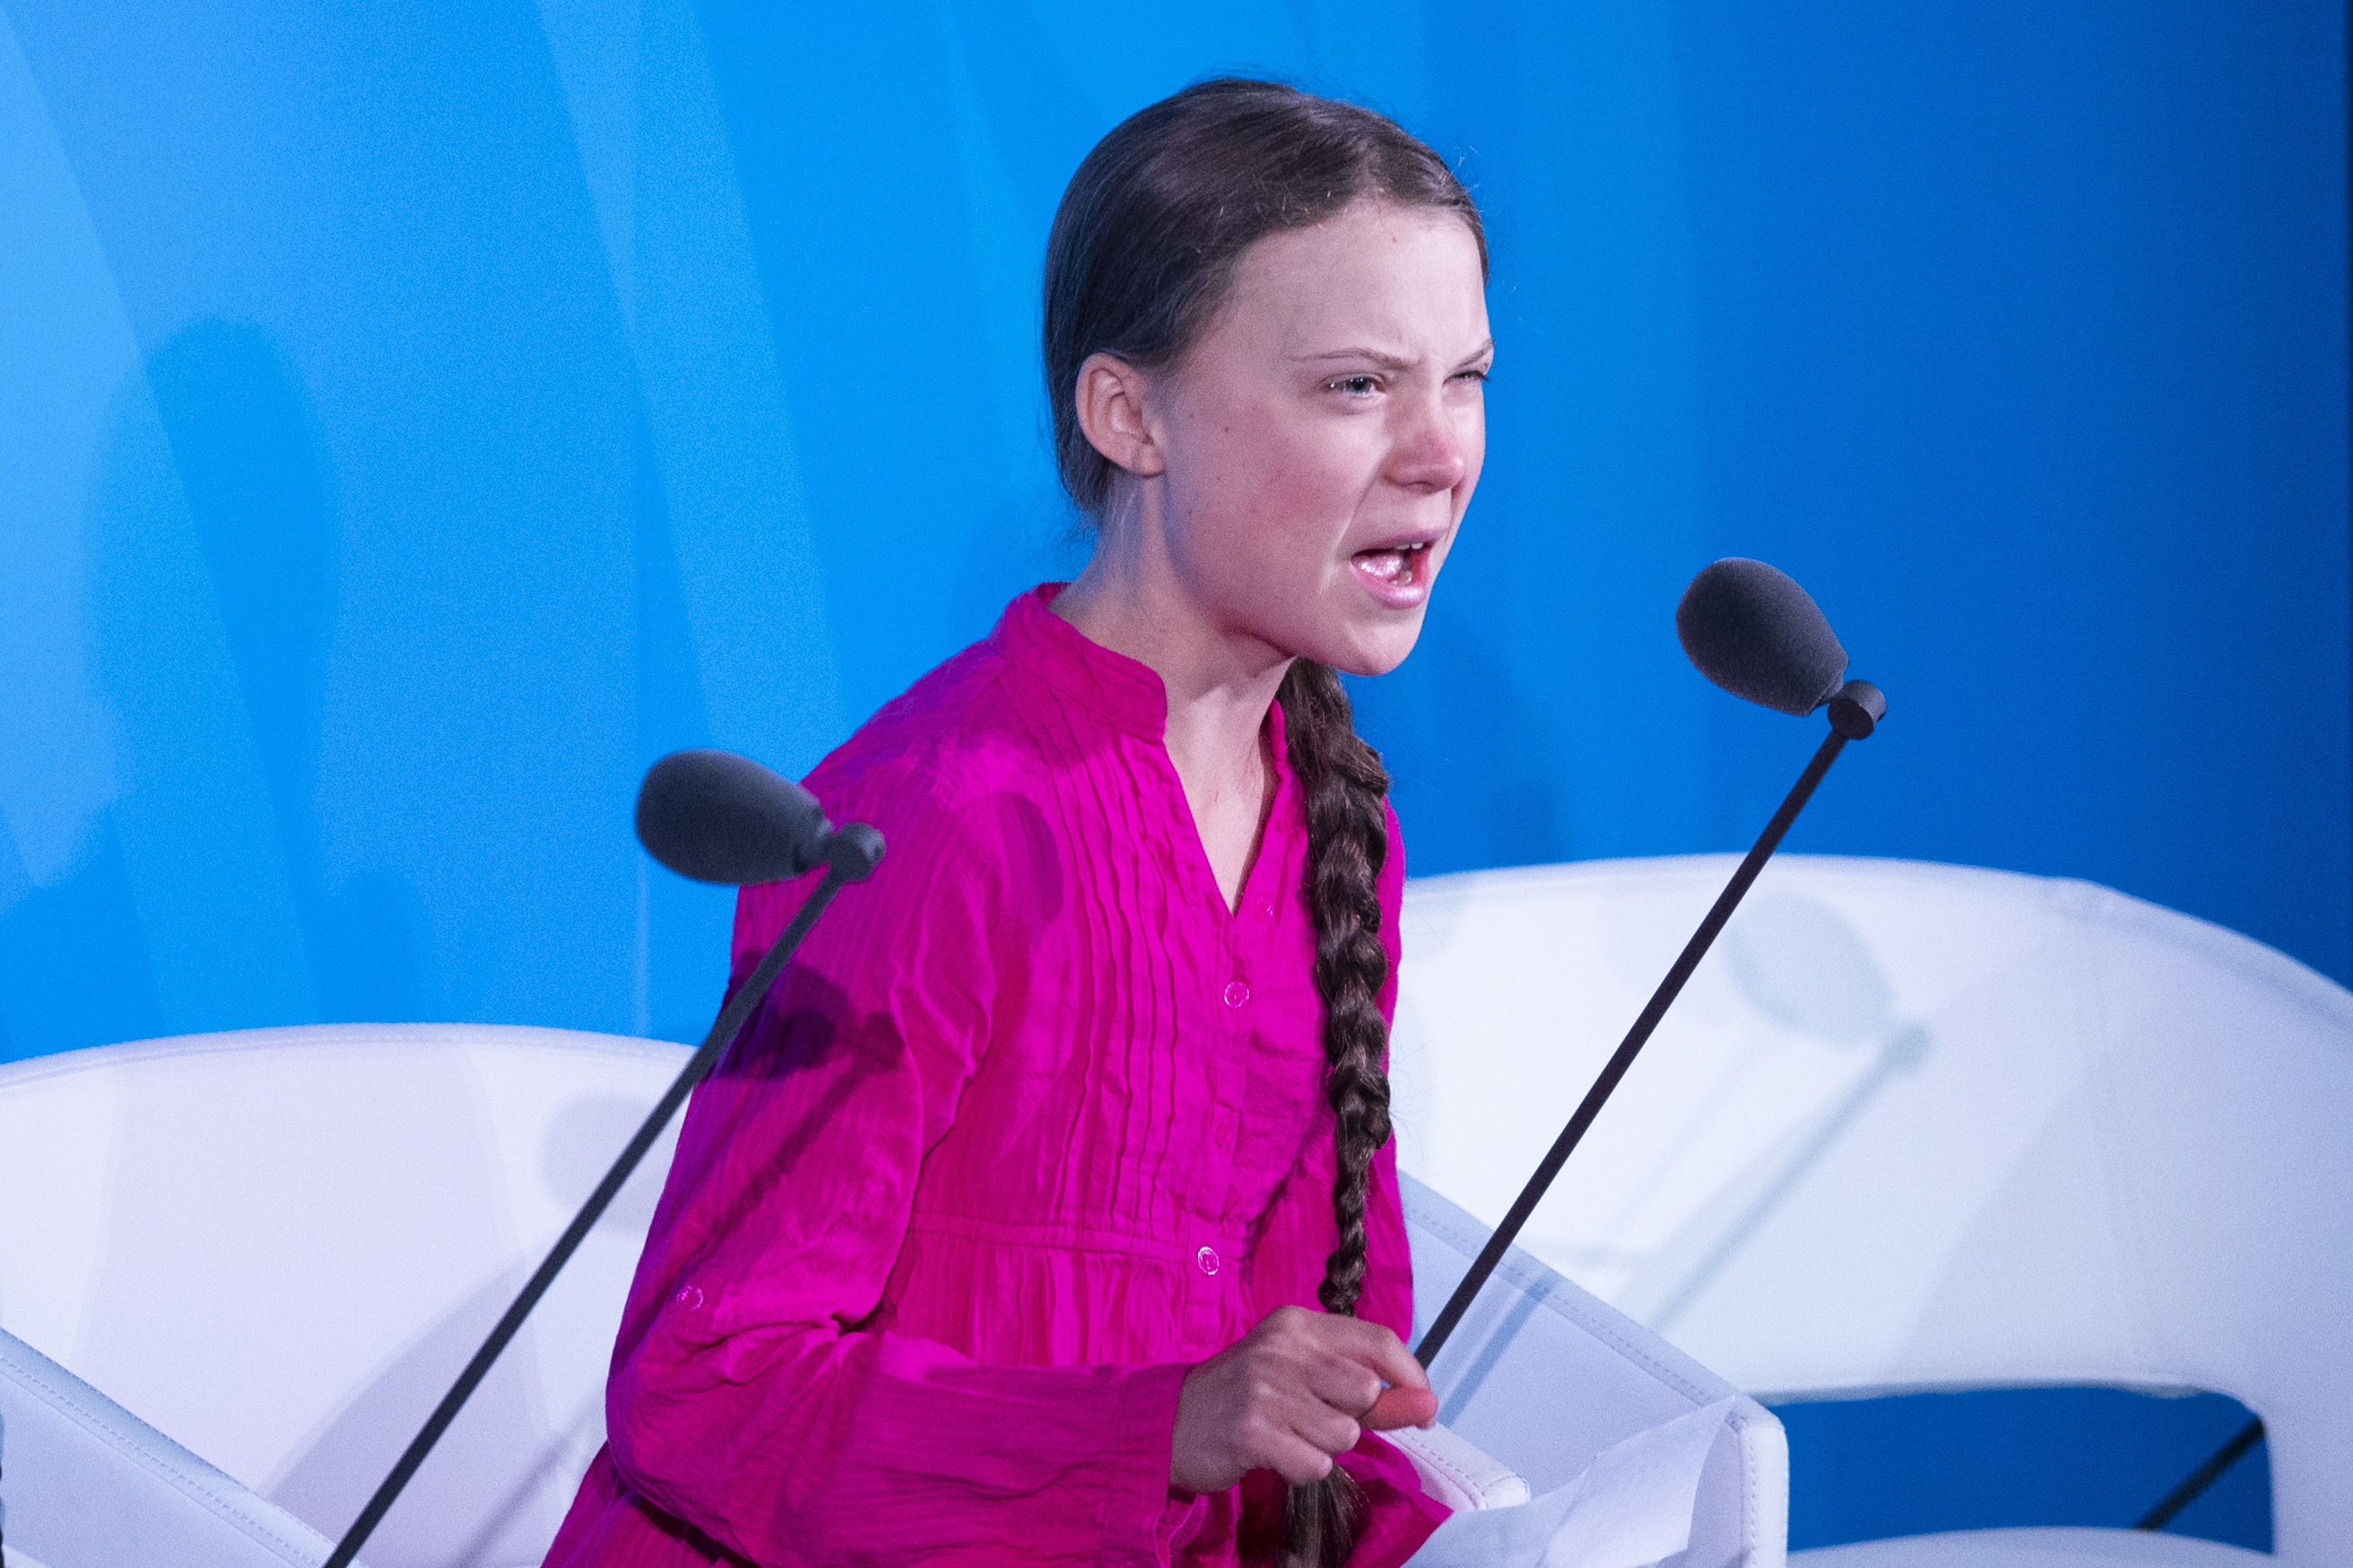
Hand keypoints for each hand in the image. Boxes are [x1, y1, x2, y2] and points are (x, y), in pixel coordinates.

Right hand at [1170, 1306, 1436, 1492]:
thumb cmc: (1247, 1398)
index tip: (1423, 1407)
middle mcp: (1282, 1348)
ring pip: (1344, 1433)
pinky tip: (1275, 1455)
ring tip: (1288, 1435)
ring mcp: (1264, 1388)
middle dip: (1352, 1419)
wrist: (1171, 1423)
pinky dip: (1302, 1469)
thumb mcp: (1305, 1379)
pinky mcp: (1250, 1430)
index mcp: (1298, 1325)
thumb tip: (1430, 1405)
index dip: (1411, 1376)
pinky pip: (1315, 1464)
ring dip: (1324, 1447)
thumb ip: (1371, 1394)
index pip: (1379, 1340)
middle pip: (1365, 1391)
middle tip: (1314, 1420)